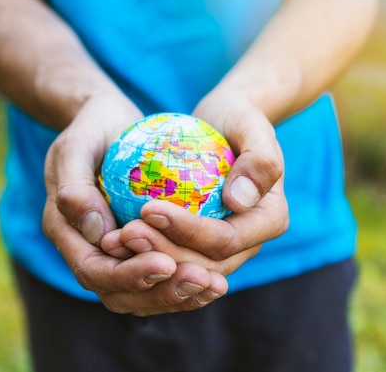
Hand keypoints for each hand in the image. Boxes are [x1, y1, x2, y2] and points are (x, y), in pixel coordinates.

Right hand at [42, 94, 227, 314]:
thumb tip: (96, 232)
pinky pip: (160, 275)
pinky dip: (184, 280)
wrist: (106, 122)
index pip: (94, 271)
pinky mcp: (138, 247)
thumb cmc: (91, 128)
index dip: (129, 275)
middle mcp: (88, 251)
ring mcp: (114, 253)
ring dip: (178, 295)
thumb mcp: (77, 146)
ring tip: (215, 285)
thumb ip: (76, 188)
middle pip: (120, 294)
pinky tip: (216, 275)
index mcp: (65, 232)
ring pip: (142, 294)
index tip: (166, 264)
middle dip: (161, 293)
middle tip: (202, 280)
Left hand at [101, 99, 288, 273]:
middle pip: (204, 264)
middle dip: (163, 253)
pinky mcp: (200, 244)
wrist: (224, 123)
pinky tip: (115, 240)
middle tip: (125, 233)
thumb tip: (239, 202)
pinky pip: (172, 256)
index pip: (226, 240)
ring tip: (115, 240)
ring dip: (149, 259)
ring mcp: (226, 248)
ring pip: (185, 269)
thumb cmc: (237, 117)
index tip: (148, 209)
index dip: (187, 232)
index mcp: (270, 220)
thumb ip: (259, 160)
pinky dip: (145, 253)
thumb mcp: (252, 125)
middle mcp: (250, 242)